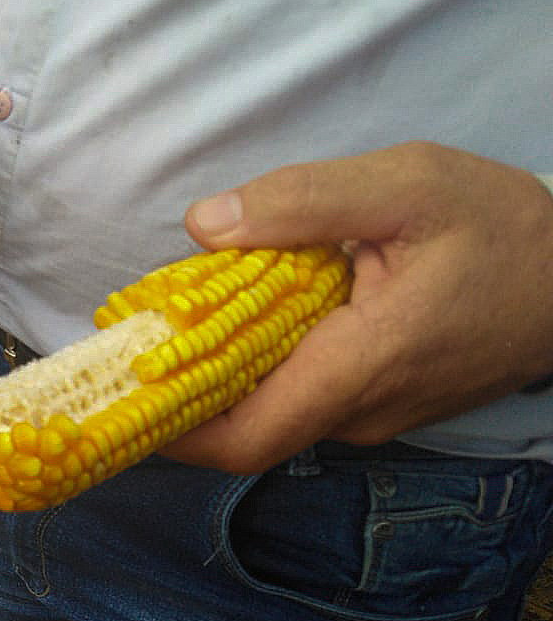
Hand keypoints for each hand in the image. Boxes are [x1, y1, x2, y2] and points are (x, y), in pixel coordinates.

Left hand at [166, 141, 552, 473]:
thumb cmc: (502, 228)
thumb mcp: (407, 185)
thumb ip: (301, 202)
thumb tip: (202, 225)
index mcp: (363, 365)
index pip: (247, 436)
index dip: (172, 428)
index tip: (118, 393)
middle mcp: (360, 410)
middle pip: (244, 425)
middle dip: (181, 389)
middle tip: (131, 337)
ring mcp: (371, 415)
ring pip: (270, 410)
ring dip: (218, 372)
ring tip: (174, 317)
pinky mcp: (378, 405)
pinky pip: (300, 397)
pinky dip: (257, 366)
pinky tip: (238, 319)